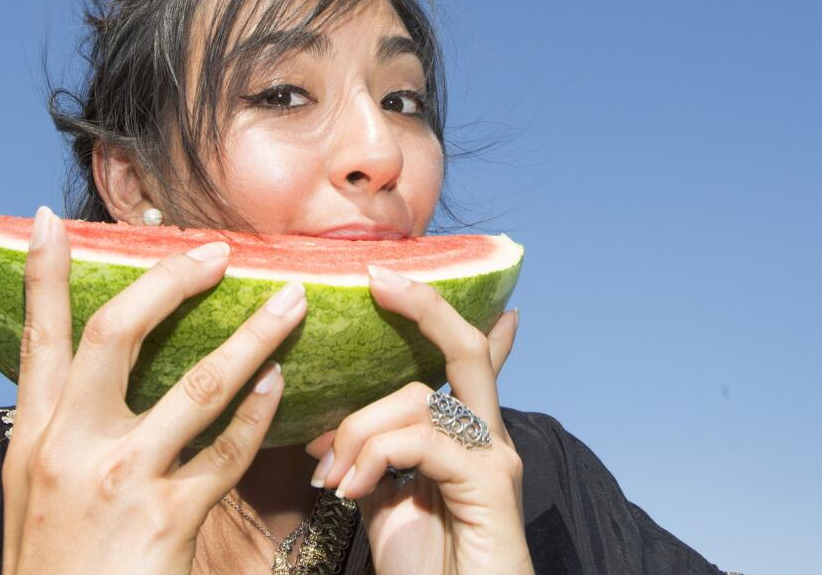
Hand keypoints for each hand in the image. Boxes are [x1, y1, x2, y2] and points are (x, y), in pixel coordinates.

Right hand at [1, 206, 309, 574]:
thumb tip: (80, 378)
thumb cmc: (52, 566)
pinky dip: (258, 414)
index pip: (37, 338)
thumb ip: (57, 433)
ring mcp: (119, 480)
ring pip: (197, 386)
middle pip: (118, 334)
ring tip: (292, 301)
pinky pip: (227, 454)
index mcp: (31, 437)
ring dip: (252, 337)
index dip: (42, 275)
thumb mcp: (31, 492)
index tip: (52, 219)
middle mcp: (69, 447)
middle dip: (169, 281)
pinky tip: (281, 382)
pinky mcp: (166, 520)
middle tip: (216, 250)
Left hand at [306, 265, 532, 574]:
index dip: (438, 315)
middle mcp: (488, 441)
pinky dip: (374, 455)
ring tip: (327, 474)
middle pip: (465, 350)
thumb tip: (326, 435)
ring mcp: (495, 460)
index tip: (397, 276)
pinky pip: (422, 441)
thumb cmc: (425, 571)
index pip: (463, 362)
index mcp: (463, 440)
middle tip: (378, 279)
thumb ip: (369, 460)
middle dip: (424, 306)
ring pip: (420, 400)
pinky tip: (348, 488)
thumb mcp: (384, 504)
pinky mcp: (491, 485)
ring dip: (358, 428)